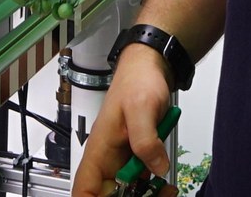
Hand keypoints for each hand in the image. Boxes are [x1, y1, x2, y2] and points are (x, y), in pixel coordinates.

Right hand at [72, 46, 175, 196]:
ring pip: (126, 193)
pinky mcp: (137, 158)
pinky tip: (167, 186)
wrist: (151, 67)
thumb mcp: (141, 108)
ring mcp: (123, 161)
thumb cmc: (137, 80)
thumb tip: (156, 167)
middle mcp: (107, 160)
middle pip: (107, 196)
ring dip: (145, 196)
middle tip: (154, 196)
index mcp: (99, 150)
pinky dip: (153, 189)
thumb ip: (146, 139)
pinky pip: (141, 184)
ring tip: (165, 192)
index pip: (83, 190)